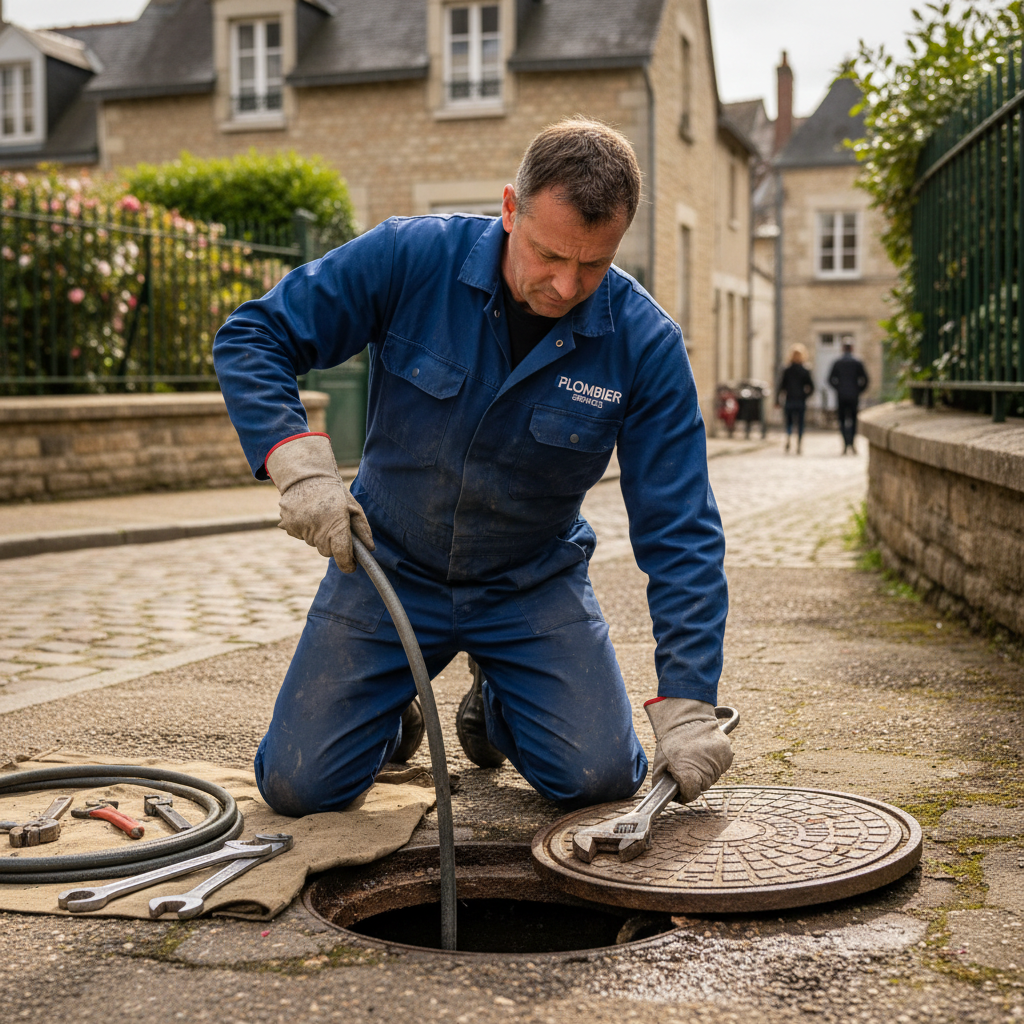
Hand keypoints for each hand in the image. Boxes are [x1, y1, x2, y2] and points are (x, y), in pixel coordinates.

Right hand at [266, 434, 373, 572]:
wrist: (306, 476)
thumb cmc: (335, 492)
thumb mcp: (353, 507)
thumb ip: (362, 530)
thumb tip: (370, 549)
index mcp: (336, 522)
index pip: (341, 553)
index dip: (348, 563)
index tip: (352, 566)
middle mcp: (316, 527)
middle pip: (327, 551)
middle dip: (333, 545)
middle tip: (335, 527)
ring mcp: (300, 527)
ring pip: (313, 544)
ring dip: (318, 536)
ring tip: (321, 516)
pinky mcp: (288, 526)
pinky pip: (301, 536)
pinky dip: (306, 530)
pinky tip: (308, 515)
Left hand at [644, 697, 732, 802]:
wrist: (685, 718)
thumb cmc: (670, 741)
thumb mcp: (659, 764)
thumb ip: (662, 783)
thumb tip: (666, 795)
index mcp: (689, 774)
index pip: (690, 794)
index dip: (684, 793)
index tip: (681, 787)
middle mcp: (707, 771)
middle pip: (702, 786)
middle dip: (694, 780)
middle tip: (686, 766)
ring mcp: (719, 762)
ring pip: (713, 776)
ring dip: (705, 771)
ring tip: (695, 757)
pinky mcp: (727, 754)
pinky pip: (721, 765)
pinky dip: (714, 762)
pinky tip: (704, 753)